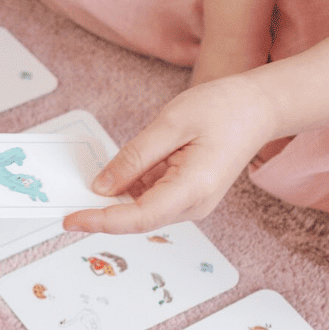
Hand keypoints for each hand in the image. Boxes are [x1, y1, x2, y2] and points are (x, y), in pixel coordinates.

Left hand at [63, 73, 278, 234]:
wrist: (260, 108)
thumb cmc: (225, 110)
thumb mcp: (171, 124)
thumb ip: (134, 158)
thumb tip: (102, 186)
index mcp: (192, 189)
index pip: (136, 218)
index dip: (99, 221)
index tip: (70, 219)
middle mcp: (194, 205)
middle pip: (136, 219)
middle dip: (101, 212)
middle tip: (68, 200)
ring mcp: (192, 204)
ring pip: (141, 210)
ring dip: (116, 197)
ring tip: (98, 176)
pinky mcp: (187, 196)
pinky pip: (151, 198)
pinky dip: (131, 187)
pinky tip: (124, 170)